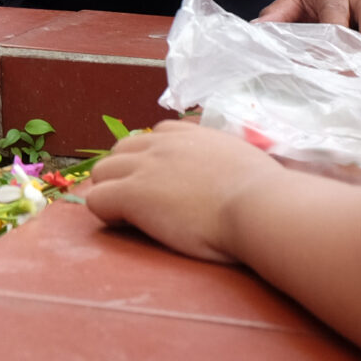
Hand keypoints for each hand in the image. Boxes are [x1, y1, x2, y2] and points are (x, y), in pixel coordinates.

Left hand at [84, 119, 282, 263]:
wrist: (258, 205)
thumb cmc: (263, 193)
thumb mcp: (241, 161)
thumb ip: (224, 160)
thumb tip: (232, 175)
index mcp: (189, 134)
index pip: (153, 136)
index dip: (152, 161)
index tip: (164, 184)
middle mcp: (162, 143)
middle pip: (120, 151)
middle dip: (125, 174)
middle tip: (143, 203)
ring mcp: (144, 167)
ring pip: (101, 172)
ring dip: (111, 191)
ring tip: (131, 217)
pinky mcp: (133, 194)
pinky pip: (97, 199)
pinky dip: (106, 213)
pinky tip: (128, 226)